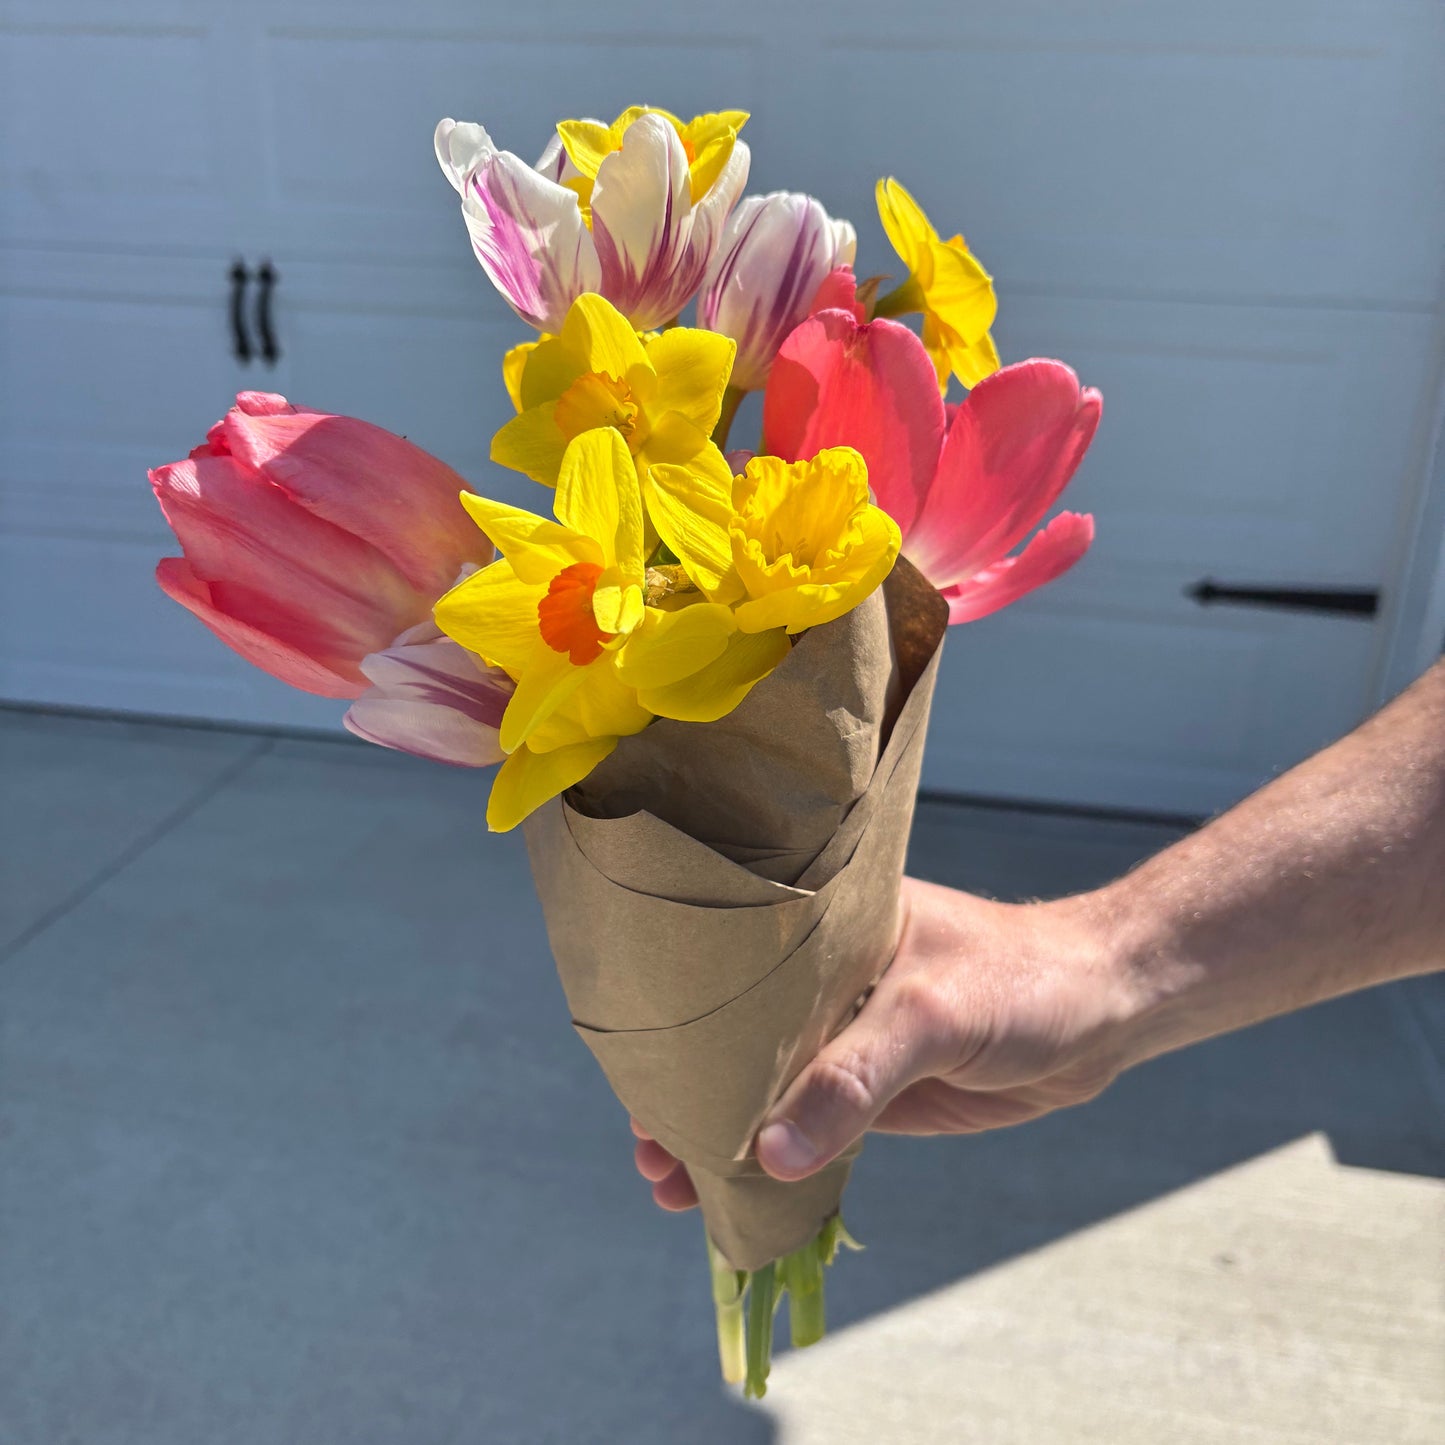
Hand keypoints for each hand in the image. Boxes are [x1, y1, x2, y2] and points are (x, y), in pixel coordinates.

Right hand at [631, 875, 1143, 1208]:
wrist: (1104, 1012)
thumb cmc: (1020, 981)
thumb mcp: (929, 1016)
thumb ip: (852, 1079)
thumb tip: (770, 1154)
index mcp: (822, 930)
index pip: (727, 972)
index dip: (678, 1022)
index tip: (636, 1074)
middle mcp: (823, 980)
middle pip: (735, 1039)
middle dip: (687, 1093)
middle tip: (649, 1151)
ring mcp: (849, 1037)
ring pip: (768, 1090)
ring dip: (724, 1136)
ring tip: (673, 1188)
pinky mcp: (878, 1088)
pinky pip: (813, 1126)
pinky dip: (778, 1161)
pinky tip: (745, 1196)